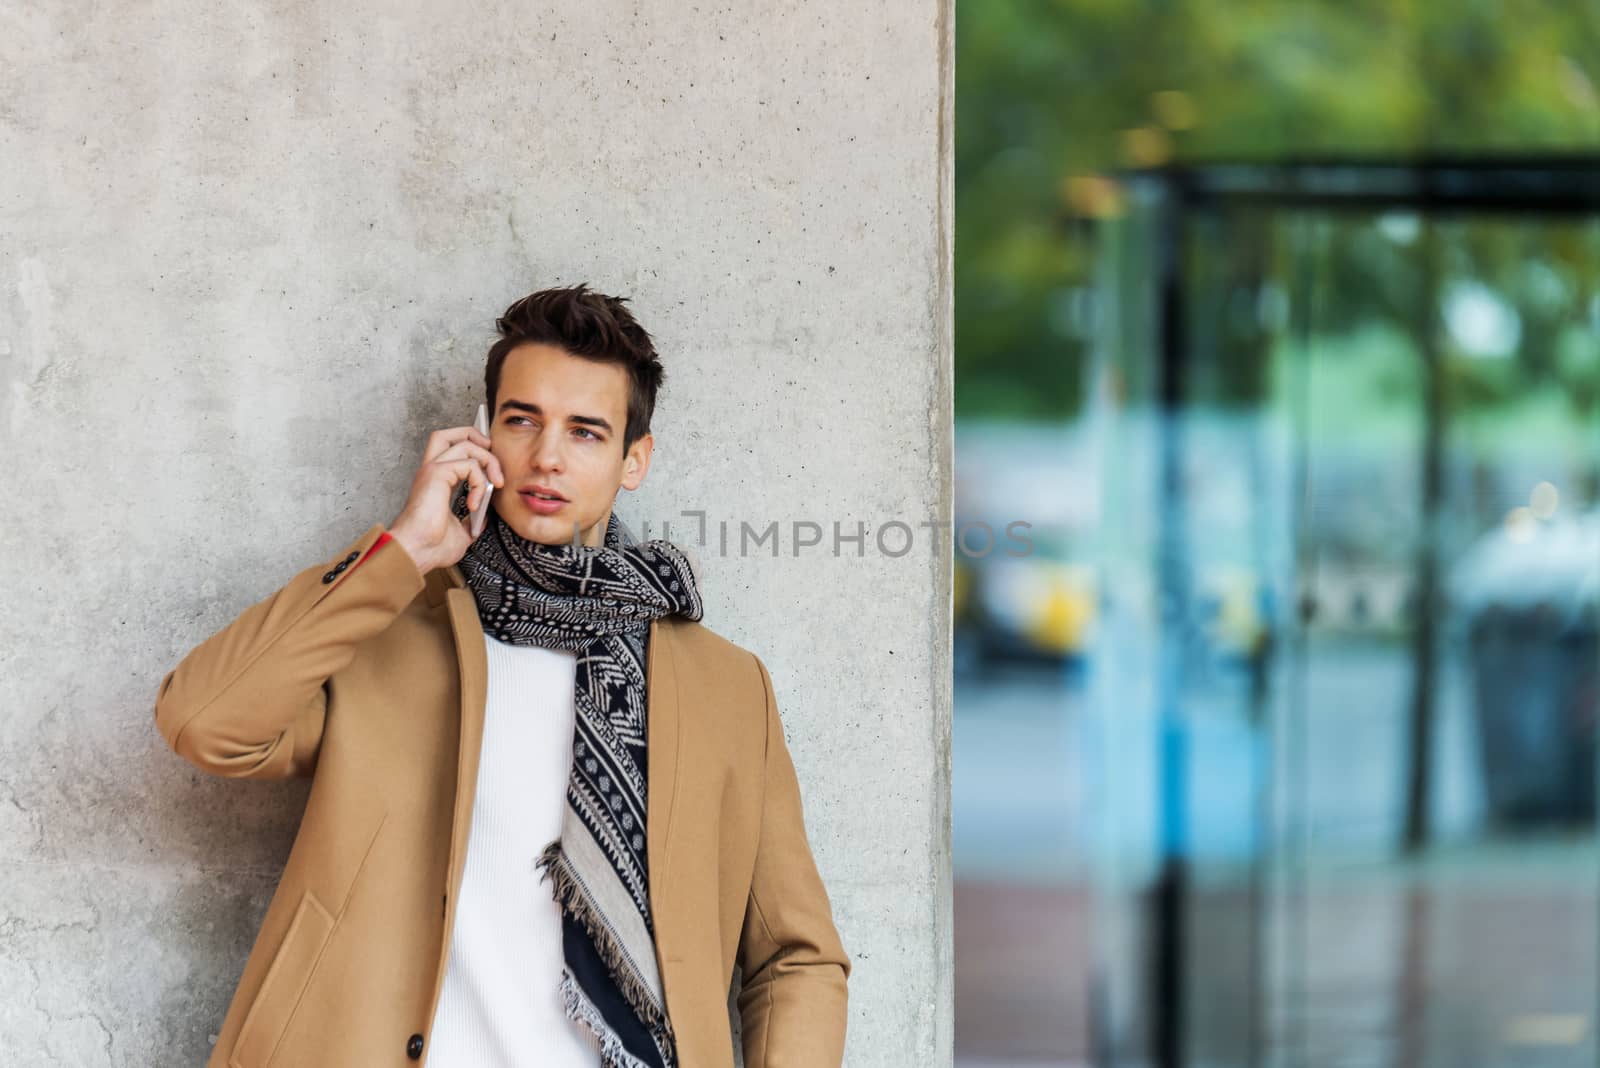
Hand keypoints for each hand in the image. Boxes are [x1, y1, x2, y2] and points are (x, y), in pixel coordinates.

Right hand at [387, 424, 505, 573]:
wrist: (417, 553)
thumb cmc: (430, 546)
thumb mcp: (462, 532)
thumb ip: (472, 521)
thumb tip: (484, 518)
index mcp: (437, 481)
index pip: (454, 450)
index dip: (477, 453)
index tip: (493, 477)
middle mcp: (433, 471)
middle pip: (452, 433)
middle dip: (478, 438)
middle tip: (493, 464)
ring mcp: (433, 469)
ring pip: (464, 441)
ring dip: (488, 460)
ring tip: (495, 484)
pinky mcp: (436, 473)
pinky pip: (470, 464)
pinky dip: (480, 481)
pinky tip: (475, 503)